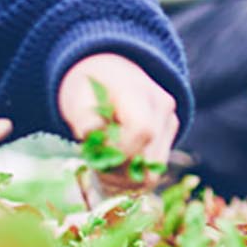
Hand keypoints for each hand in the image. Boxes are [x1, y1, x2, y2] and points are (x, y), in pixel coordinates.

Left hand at [58, 53, 178, 166]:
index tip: (94, 154)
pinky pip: (155, 167)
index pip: (142, 131)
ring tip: (103, 165)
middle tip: (94, 166)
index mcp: (138, 92)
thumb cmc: (89, 86)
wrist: (110, 70)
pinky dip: (134, 174)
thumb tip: (94, 138)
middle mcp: (163, 108)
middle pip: (151, 160)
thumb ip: (84, 120)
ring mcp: (170, 121)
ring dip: (126, 177)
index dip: (118, 151)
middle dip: (119, 172)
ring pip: (155, 170)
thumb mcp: (76, 98)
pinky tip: (114, 164)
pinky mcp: (169, 134)